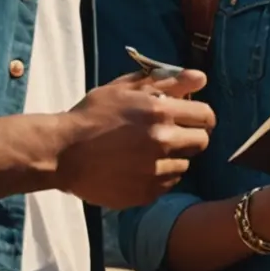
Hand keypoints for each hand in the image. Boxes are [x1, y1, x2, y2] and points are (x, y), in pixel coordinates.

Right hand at [55, 70, 215, 208]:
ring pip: (185, 164)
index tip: (189, 119)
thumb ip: (167, 81)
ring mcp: (155, 170)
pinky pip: (168, 183)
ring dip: (173, 158)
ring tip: (148, 153)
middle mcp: (163, 141)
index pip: (206, 116)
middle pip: (202, 142)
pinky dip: (159, 176)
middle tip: (170, 135)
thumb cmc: (92, 115)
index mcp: (160, 111)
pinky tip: (139, 168)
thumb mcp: (125, 88)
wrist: (63, 152)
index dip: (200, 116)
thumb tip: (201, 79)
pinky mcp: (146, 192)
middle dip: (190, 136)